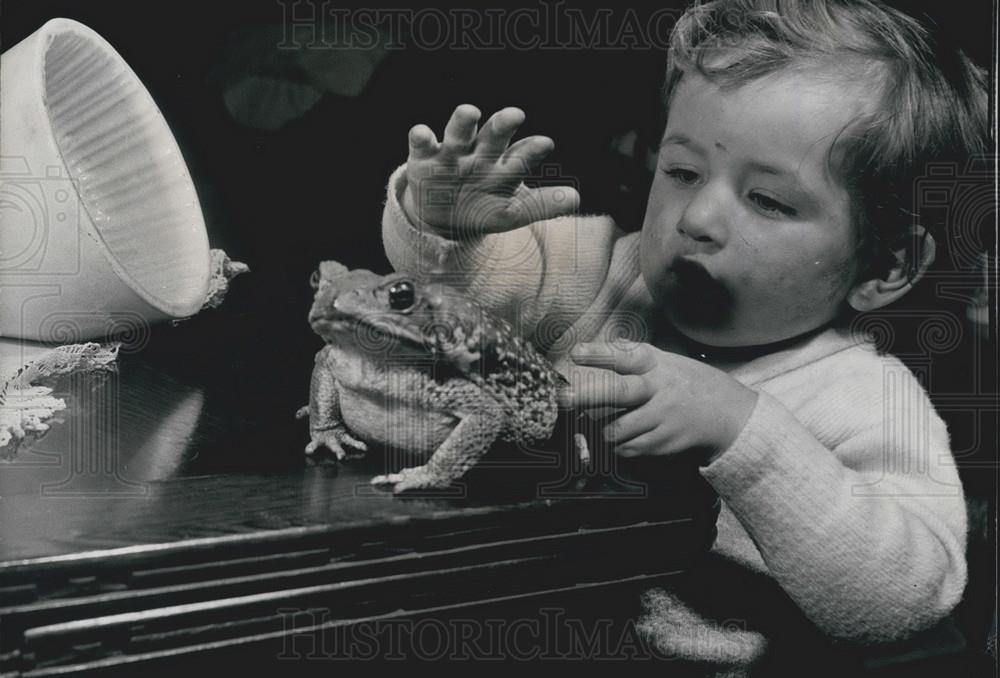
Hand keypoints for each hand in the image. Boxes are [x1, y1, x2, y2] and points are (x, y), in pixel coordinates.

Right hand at [401, 104, 579, 235]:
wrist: (441, 218)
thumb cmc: (481, 207)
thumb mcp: (511, 212)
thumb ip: (542, 204)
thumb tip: (576, 199)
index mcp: (504, 165)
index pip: (522, 154)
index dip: (532, 149)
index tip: (545, 144)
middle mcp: (481, 153)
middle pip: (494, 135)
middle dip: (503, 124)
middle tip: (515, 115)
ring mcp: (452, 153)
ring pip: (459, 132)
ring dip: (463, 121)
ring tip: (470, 111)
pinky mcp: (424, 158)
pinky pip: (421, 143)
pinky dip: (420, 136)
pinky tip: (422, 132)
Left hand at [563, 341, 758, 463]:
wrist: (728, 415)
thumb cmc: (686, 383)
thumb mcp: (665, 361)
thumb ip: (631, 357)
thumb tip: (592, 348)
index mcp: (656, 366)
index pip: (626, 356)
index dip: (600, 354)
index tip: (575, 352)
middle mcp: (658, 390)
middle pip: (620, 393)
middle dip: (588, 396)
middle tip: (563, 398)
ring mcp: (661, 419)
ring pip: (616, 429)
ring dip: (596, 429)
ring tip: (587, 425)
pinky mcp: (663, 443)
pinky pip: (627, 449)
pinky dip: (614, 446)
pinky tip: (613, 440)